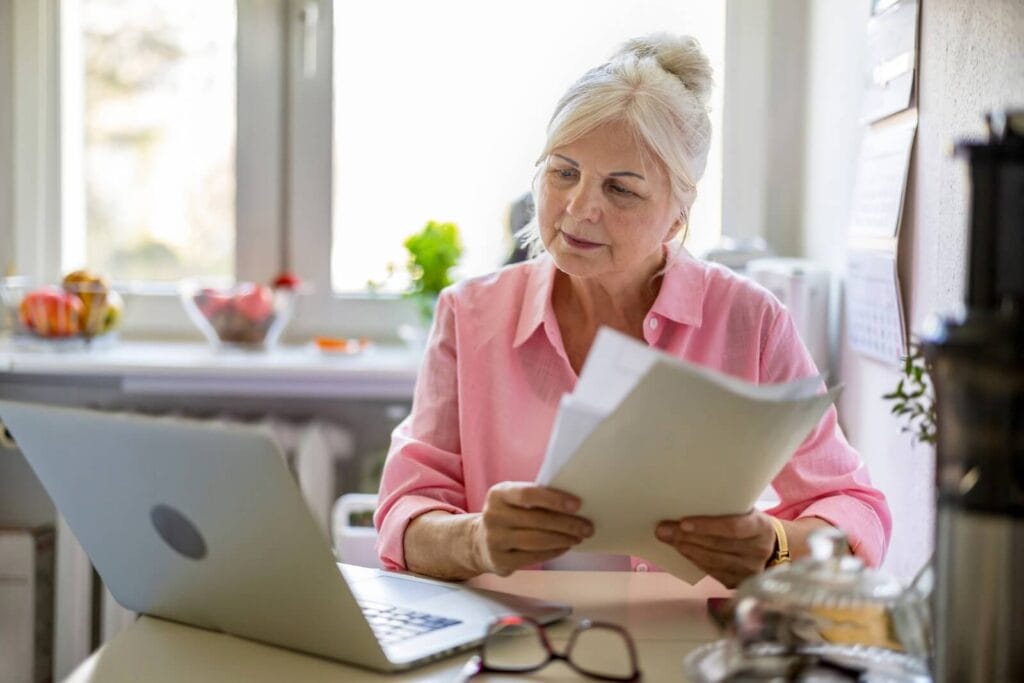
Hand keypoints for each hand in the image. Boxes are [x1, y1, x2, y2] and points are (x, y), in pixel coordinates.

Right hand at [472, 482, 592, 575]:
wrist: (479, 541)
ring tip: (579, 537)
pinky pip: (533, 557)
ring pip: (536, 540)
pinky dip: (554, 552)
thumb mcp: (513, 499)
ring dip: (563, 539)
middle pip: (536, 520)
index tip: (577, 505)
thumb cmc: (509, 515)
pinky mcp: (500, 561)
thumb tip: (574, 505)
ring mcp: (494, 540)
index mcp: (498, 494)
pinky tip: (565, 547)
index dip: (553, 499)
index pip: (528, 494)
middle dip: (567, 524)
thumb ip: (536, 497)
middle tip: (587, 526)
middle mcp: (493, 516)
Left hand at [656, 511, 776, 587]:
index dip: (708, 526)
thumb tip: (684, 507)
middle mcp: (758, 550)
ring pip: (712, 561)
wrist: (772, 547)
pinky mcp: (739, 583)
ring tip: (668, 538)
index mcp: (761, 527)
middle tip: (664, 529)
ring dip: (686, 549)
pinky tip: (682, 551)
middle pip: (717, 545)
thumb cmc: (750, 523)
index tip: (684, 522)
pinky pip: (712, 572)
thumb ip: (724, 510)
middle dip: (687, 537)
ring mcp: (750, 570)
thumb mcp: (746, 511)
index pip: (733, 527)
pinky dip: (694, 560)